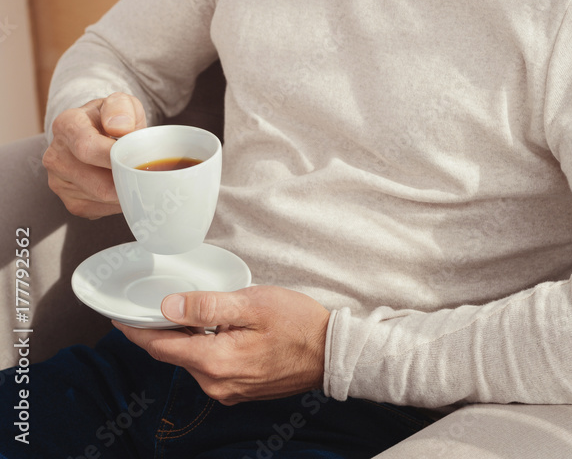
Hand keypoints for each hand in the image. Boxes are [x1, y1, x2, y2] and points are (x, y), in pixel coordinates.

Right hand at [43, 91, 146, 218]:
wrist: (97, 133)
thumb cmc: (112, 118)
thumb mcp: (121, 102)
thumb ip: (121, 108)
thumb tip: (121, 127)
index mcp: (66, 125)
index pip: (87, 148)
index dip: (115, 158)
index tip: (136, 159)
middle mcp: (55, 155)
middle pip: (97, 182)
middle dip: (127, 179)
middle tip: (146, 173)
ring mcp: (58, 181)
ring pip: (101, 199)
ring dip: (125, 192)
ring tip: (136, 176)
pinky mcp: (68, 202)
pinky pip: (99, 210)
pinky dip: (117, 202)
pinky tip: (123, 186)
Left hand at [112, 284, 330, 404]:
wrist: (330, 352)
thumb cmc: (297, 323)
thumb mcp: (251, 303)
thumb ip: (207, 307)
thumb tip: (168, 307)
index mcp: (215, 362)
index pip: (161, 347)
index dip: (137, 330)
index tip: (119, 316)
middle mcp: (217, 384)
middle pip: (174, 355)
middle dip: (159, 330)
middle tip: (150, 304)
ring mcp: (228, 390)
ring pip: (191, 361)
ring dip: (183, 338)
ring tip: (184, 310)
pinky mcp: (239, 389)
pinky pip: (209, 367)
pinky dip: (202, 347)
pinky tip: (210, 328)